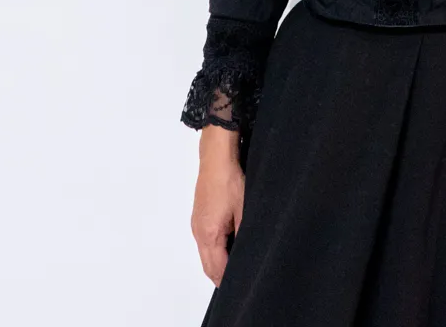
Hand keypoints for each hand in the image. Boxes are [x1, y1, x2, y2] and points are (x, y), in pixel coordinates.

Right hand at [191, 127, 243, 285]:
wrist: (216, 158)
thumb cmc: (229, 181)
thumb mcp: (245, 211)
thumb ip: (245, 236)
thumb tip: (248, 256)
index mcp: (209, 235)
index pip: (217, 270)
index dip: (229, 281)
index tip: (242, 287)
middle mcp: (198, 232)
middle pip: (208, 266)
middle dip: (222, 276)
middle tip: (240, 282)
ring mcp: (196, 224)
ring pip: (206, 254)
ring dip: (218, 262)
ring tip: (237, 264)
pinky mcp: (199, 216)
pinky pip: (205, 241)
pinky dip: (215, 249)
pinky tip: (230, 245)